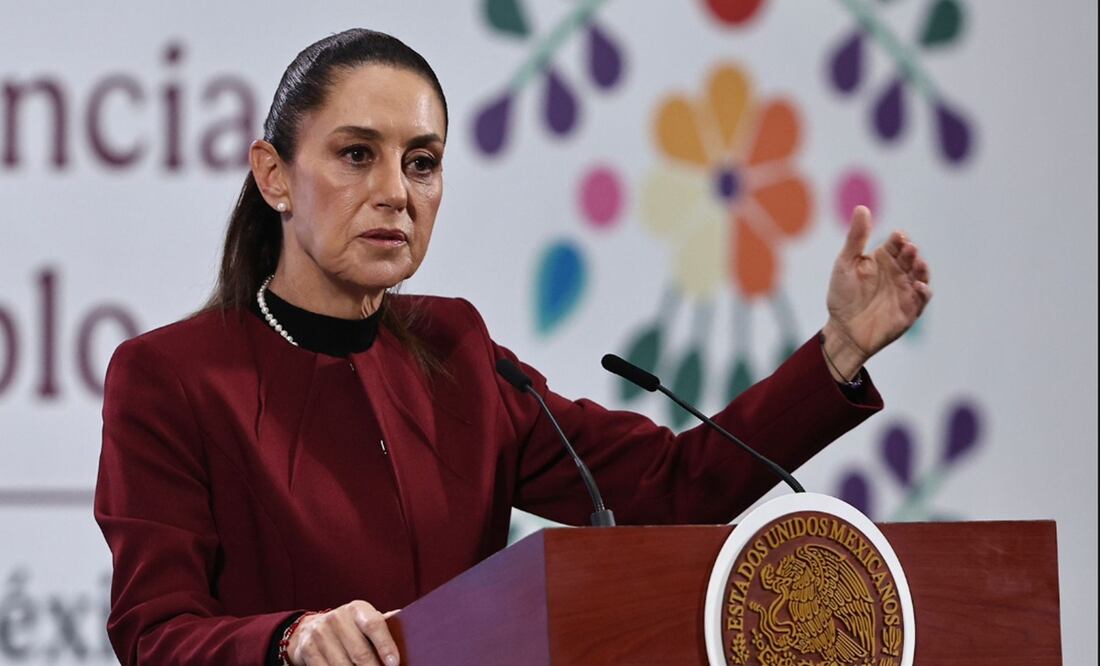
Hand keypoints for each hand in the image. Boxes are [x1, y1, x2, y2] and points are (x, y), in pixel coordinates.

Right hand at [288, 601, 400, 665]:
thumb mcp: (365, 621)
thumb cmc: (351, 628)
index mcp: (357, 609)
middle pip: (360, 653)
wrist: (310, 629)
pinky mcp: (308, 649)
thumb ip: (384, 625)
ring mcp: (320, 634)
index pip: (374, 625)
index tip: (395, 664)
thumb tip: (412, 625)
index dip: (386, 646)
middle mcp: (337, 618)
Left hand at [822, 206, 931, 379]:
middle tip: (908, 248)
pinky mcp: (909, 310)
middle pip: (910, 258)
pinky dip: (924, 292)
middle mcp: (897, 273)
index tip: (897, 236)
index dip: (899, 240)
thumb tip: (862, 208)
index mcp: (883, 260)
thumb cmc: (842, 296)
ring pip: (920, 275)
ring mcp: (905, 291)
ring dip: (922, 268)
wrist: (842, 330)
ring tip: (917, 261)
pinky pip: (922, 299)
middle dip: (911, 252)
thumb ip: (855, 238)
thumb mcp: (845, 264)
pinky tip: (919, 286)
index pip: (896, 244)